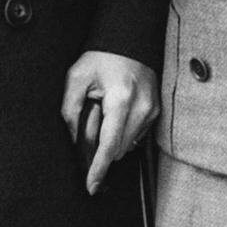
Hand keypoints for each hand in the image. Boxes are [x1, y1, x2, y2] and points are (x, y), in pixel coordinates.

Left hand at [61, 51, 158, 195]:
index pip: (109, 146)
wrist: (128, 40)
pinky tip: (117, 110)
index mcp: (121, 99)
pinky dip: (123, 130)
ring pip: (127, 144)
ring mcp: (152, 110)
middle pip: (118, 149)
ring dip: (113, 138)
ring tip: (105, 111)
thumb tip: (74, 140)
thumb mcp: (77, 78)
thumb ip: (71, 111)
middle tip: (93, 118)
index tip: (91, 186)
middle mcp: (141, 108)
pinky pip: (136, 134)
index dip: (98, 169)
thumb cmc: (102, 57)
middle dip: (101, 145)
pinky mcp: (156, 110)